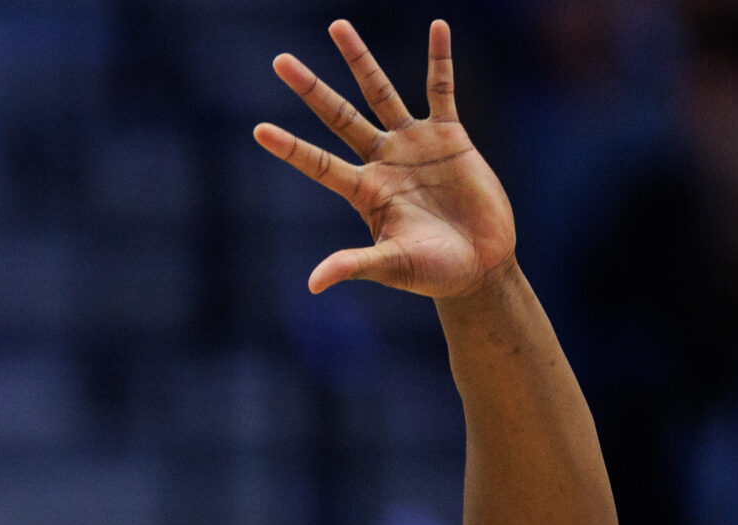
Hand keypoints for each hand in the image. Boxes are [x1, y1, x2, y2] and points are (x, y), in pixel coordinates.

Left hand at [255, 19, 515, 297]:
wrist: (479, 266)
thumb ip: (355, 265)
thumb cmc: (432, 273)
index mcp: (364, 192)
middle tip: (280, 60)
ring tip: (337, 27)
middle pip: (339, 116)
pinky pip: (442, 90)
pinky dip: (440, 59)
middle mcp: (382, 162)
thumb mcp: (392, 267)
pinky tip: (438, 27)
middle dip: (311, 89)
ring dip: (360, 60)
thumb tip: (313, 283)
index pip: (318, 164)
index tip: (258, 130)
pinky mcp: (450, 136)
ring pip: (380, 93)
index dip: (290, 148)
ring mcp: (414, 145)